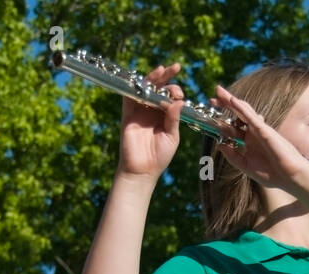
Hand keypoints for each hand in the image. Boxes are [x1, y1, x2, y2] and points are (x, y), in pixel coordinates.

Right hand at [117, 63, 184, 180]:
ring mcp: (140, 111)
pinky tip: (142, 80)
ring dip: (152, 78)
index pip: (171, 96)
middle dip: (167, 77)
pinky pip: (129, 97)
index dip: (176, 91)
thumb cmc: (159, 156)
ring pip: (145, 88)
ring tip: (162, 69)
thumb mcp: (172, 137)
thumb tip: (179, 101)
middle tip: (175, 67)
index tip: (180, 96)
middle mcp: (152, 110)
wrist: (142, 171)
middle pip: (158, 88)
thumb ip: (174, 119)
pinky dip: (134, 87)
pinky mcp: (128, 115)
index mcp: (165, 115)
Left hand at [210, 84, 308, 192]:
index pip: (231, 129)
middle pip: (235, 116)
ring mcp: (258, 130)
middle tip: (211, 99)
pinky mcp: (264, 130)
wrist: (290, 177)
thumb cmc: (273, 174)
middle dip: (223, 106)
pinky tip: (232, 100)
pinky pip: (251, 117)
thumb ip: (232, 156)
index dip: (219, 122)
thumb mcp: (246, 166)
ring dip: (231, 101)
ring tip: (219, 91)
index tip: (208, 117)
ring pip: (243, 111)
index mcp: (248, 143)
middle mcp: (252, 134)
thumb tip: (219, 145)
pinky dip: (242, 108)